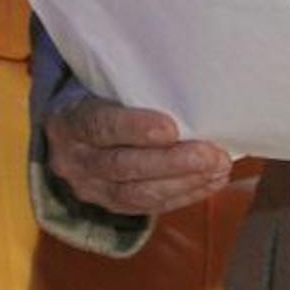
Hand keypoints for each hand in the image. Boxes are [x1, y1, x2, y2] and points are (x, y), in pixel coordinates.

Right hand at [44, 94, 232, 216]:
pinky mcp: (110, 205)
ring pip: (136, 194)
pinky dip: (184, 195)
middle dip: (171, 163)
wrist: (73, 131)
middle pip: (122, 166)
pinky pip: (148, 207)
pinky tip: (211, 182)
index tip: (172, 129)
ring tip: (219, 169)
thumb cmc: (101, 95)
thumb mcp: (103, 83)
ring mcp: (91, 188)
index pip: (99, 126)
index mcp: (70, 121)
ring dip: (184, 183)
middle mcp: (74, 160)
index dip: (135, 128)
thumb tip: (186, 82)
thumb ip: (132, 87)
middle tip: (210, 155)